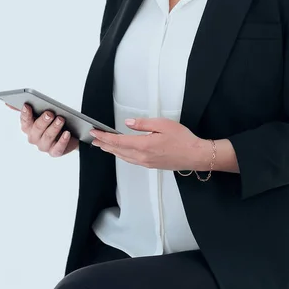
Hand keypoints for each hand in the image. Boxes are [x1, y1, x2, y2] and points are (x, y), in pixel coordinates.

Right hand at [6, 103, 78, 156]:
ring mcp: (44, 146)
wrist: (70, 133)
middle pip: (36, 129)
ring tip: (61, 119)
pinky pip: (58, 148)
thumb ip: (26, 109)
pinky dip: (63, 140)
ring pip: (47, 137)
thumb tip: (8, 103)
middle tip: (50, 113)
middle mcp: (34, 137)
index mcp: (29, 127)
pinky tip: (67, 133)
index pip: (24, 121)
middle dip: (43, 121)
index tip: (27, 105)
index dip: (25, 114)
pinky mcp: (55, 152)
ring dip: (54, 127)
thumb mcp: (41, 113)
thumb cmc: (52, 122)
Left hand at [90, 117, 209, 170]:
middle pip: (118, 150)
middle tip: (94, 139)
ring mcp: (146, 162)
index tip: (95, 133)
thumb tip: (128, 123)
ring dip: (111, 150)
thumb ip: (143, 124)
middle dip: (104, 144)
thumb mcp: (162, 124)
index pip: (118, 141)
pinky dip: (121, 155)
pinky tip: (120, 152)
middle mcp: (142, 156)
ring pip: (123, 156)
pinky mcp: (150, 165)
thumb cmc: (182, 139)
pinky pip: (131, 160)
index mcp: (143, 145)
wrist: (195, 155)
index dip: (105, 137)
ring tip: (103, 145)